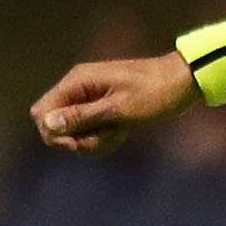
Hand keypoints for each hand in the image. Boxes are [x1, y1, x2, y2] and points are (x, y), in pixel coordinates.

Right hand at [30, 54, 199, 153]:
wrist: (183, 82)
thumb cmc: (155, 93)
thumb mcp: (119, 109)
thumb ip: (82, 117)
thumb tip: (47, 124)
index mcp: (78, 82)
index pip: (42, 112)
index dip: (54, 133)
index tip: (79, 144)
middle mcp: (78, 88)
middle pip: (56, 125)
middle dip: (77, 139)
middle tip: (106, 138)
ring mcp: (89, 98)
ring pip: (74, 131)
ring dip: (94, 140)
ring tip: (119, 132)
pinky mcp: (102, 108)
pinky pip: (91, 130)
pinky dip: (104, 137)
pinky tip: (122, 132)